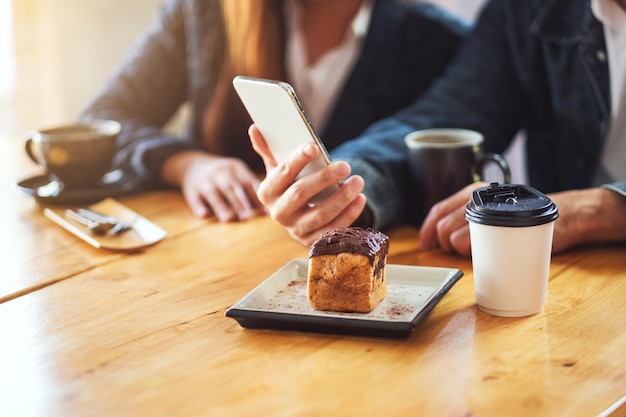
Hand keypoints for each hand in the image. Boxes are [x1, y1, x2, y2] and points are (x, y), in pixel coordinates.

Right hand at [161, 150, 264, 221]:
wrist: (192, 164)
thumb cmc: (224, 175)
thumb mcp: (237, 174)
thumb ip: (250, 189)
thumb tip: (267, 212)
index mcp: (235, 167)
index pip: (246, 182)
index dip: (255, 197)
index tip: (264, 213)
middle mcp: (219, 172)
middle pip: (230, 187)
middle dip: (239, 203)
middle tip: (247, 218)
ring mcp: (204, 180)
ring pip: (212, 193)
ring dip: (221, 206)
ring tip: (228, 219)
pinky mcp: (191, 189)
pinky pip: (194, 197)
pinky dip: (198, 206)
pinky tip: (204, 215)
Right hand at [249, 124, 367, 245]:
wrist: (297, 218)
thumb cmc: (289, 186)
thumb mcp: (278, 170)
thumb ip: (269, 150)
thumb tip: (256, 127)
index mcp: (266, 192)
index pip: (281, 174)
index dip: (297, 159)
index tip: (313, 146)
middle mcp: (278, 213)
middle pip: (300, 194)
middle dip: (324, 178)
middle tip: (346, 165)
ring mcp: (295, 230)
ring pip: (320, 215)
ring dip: (342, 198)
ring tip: (359, 181)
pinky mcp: (312, 242)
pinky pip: (332, 230)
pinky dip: (349, 215)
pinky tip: (360, 199)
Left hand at [419, 183, 625, 255]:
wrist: (566, 216)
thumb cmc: (525, 218)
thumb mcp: (494, 211)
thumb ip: (470, 218)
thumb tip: (442, 238)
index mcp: (472, 193)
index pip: (438, 210)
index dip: (426, 230)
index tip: (424, 245)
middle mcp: (476, 198)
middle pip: (443, 227)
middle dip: (443, 244)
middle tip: (459, 251)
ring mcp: (488, 212)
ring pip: (454, 237)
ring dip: (458, 251)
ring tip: (476, 251)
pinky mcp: (499, 226)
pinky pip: (471, 245)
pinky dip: (471, 254)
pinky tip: (483, 254)